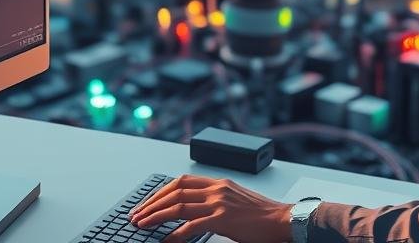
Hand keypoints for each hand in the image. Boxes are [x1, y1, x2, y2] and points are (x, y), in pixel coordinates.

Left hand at [129, 174, 292, 242]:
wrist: (282, 220)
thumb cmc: (261, 215)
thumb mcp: (234, 201)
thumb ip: (214, 201)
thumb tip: (190, 213)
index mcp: (218, 182)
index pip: (181, 181)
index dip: (161, 192)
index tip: (147, 203)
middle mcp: (216, 189)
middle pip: (175, 191)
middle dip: (152, 204)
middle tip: (136, 215)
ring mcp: (219, 202)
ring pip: (178, 205)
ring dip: (156, 216)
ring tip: (142, 225)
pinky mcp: (223, 219)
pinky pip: (192, 225)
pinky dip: (175, 233)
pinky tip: (165, 240)